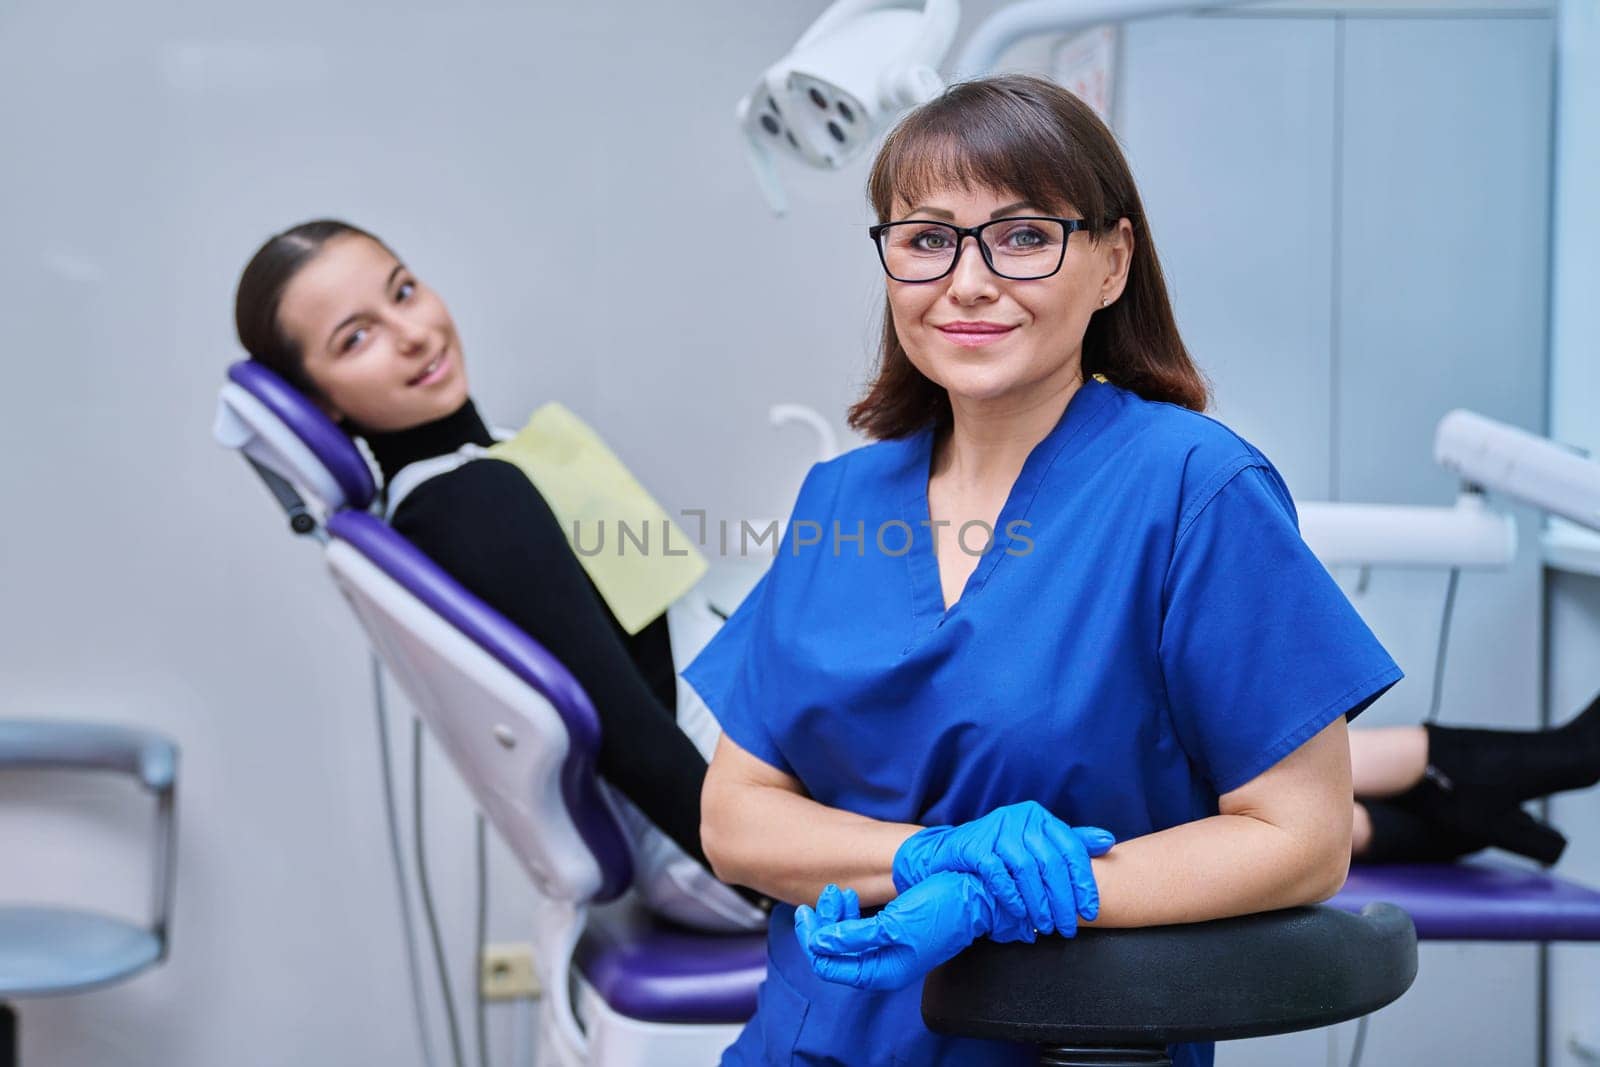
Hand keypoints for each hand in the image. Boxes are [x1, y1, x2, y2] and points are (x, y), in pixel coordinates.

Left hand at [795, 874, 1001, 990]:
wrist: (973, 891)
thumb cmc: (941, 909)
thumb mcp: (893, 925)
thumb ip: (853, 937)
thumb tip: (819, 943)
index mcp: (882, 971)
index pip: (828, 966)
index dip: (812, 940)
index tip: (806, 912)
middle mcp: (881, 964)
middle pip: (831, 952)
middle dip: (823, 922)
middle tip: (832, 893)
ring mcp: (886, 948)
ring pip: (842, 938)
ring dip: (835, 914)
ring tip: (841, 891)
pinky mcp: (890, 931)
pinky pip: (855, 928)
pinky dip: (847, 912)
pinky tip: (850, 897)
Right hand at [892, 801, 1113, 935]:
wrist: (949, 853)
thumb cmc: (1000, 851)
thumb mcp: (1036, 843)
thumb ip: (1069, 842)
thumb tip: (1108, 841)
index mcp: (1039, 817)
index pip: (1070, 848)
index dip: (1083, 881)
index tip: (1090, 910)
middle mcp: (1019, 819)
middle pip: (1050, 862)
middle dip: (1062, 900)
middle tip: (1068, 927)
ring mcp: (995, 831)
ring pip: (1026, 870)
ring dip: (1039, 903)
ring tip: (1046, 926)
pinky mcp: (974, 847)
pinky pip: (998, 874)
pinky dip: (1012, 897)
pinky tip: (1021, 914)